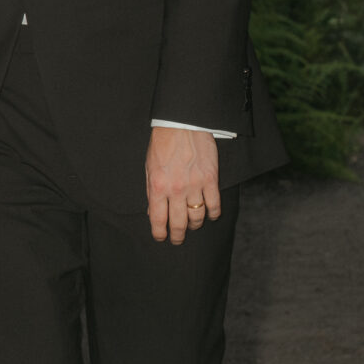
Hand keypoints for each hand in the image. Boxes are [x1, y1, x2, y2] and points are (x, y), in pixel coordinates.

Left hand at [145, 125, 219, 246]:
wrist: (181, 123)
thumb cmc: (162, 144)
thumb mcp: (149, 168)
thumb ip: (151, 191)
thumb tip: (153, 212)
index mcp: (157, 187)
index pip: (158, 220)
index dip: (159, 234)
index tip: (161, 238)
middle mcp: (176, 189)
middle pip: (178, 224)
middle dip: (177, 236)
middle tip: (177, 239)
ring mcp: (195, 185)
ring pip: (197, 217)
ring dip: (195, 225)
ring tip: (192, 226)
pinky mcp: (211, 179)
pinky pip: (214, 204)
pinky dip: (213, 214)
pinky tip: (209, 215)